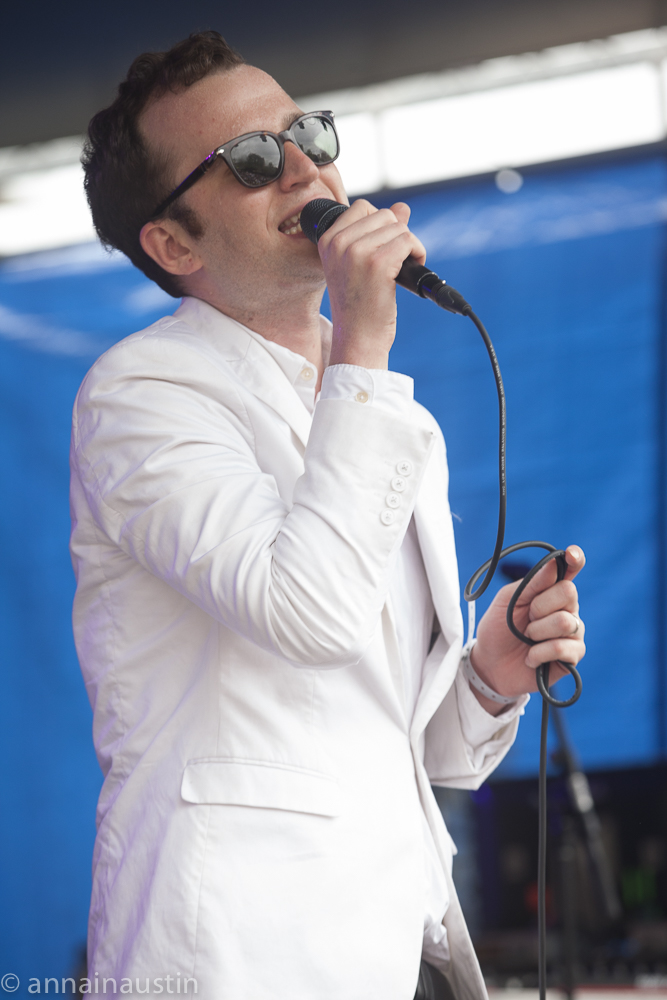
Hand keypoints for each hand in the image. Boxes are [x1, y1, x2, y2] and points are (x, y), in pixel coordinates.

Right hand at [317, 199, 425, 369]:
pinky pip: (408, 241)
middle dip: (397, 235)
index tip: (383, 250)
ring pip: (399, 227)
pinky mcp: (378, 264)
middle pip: (384, 214)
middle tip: (396, 262)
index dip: (381, 226)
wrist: (358, 339)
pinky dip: (417, 254)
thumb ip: (377, 232)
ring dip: (409, 246)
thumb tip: (402, 208)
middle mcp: (338, 243)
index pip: (362, 207)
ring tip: (401, 269)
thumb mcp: (360, 264)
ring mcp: (357, 252)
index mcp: (327, 241)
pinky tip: (409, 272)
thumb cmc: (360, 306)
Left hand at [469, 545, 585, 715]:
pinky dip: (539, 653)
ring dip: (537, 631)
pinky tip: (531, 657)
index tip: (571, 554)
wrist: (490, 664)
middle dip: (540, 606)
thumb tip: (553, 564)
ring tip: (527, 639)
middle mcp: (567, 608)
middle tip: (526, 618)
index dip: (575, 559)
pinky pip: (562, 648)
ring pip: (565, 621)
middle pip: (569, 592)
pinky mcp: (572, 656)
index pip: (570, 570)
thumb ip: (530, 584)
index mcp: (551, 590)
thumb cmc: (498, 629)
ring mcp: (573, 632)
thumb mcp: (506, 601)